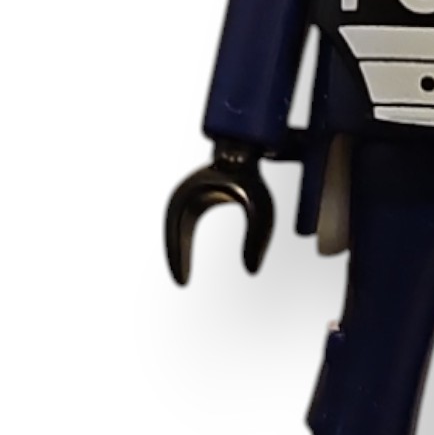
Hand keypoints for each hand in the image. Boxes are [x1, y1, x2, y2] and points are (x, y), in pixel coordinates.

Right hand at [164, 140, 274, 283]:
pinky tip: (188, 262)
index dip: (177, 256)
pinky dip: (182, 244)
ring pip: (176, 229)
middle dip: (175, 257)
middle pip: (173, 232)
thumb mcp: (260, 209)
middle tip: (182, 282)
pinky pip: (184, 226)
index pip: (176, 230)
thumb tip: (251, 270)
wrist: (247, 153)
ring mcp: (191, 197)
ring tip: (183, 276)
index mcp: (195, 195)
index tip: (183, 279)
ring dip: (178, 251)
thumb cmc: (253, 176)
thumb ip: (258, 239)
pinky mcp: (198, 200)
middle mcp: (187, 195)